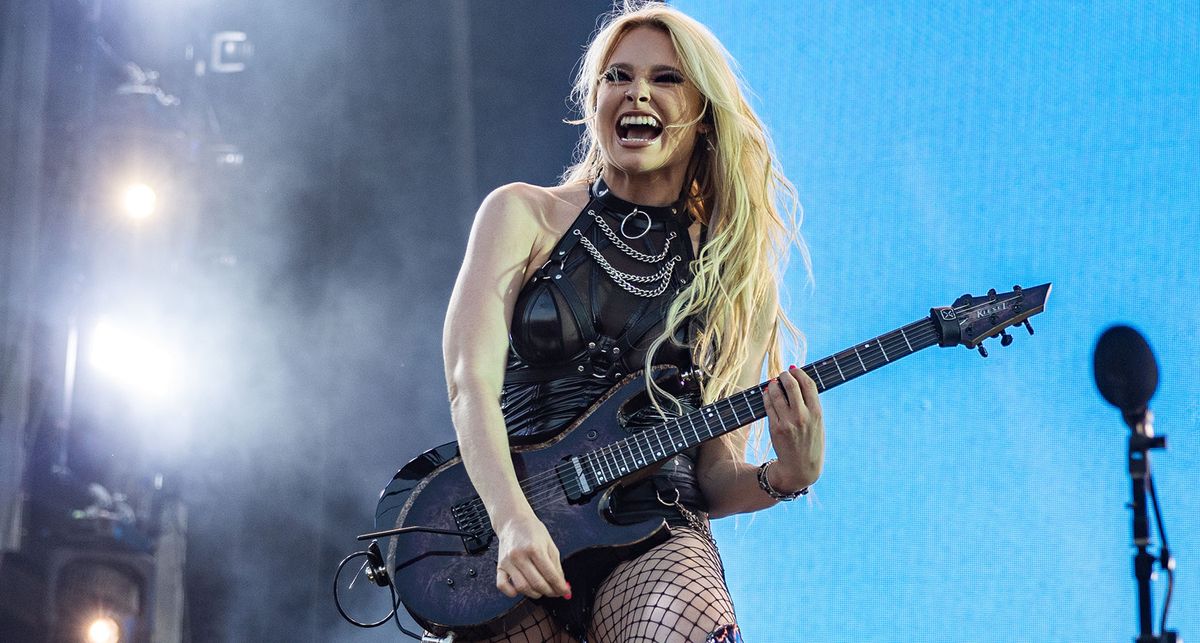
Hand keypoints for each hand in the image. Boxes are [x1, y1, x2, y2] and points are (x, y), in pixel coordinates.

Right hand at [494, 513, 571, 599]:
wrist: (513, 521)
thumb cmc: (532, 530)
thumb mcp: (549, 543)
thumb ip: (556, 565)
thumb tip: (561, 584)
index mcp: (535, 548)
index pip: (550, 574)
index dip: (560, 586)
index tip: (565, 591)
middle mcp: (520, 555)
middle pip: (537, 583)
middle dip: (550, 592)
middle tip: (555, 592)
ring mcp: (508, 561)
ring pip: (522, 587)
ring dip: (535, 594)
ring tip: (541, 590)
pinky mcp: (500, 565)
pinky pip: (502, 585)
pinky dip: (511, 592)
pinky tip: (520, 591)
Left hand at [762, 365, 824, 491]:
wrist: (801, 468)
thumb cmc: (811, 443)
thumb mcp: (818, 424)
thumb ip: (811, 405)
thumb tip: (799, 382)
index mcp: (817, 413)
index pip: (808, 384)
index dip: (800, 373)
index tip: (794, 369)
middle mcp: (802, 416)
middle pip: (791, 385)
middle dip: (785, 376)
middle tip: (782, 374)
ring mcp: (787, 422)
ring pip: (777, 394)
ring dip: (774, 384)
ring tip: (774, 383)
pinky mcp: (775, 428)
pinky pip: (768, 406)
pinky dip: (767, 396)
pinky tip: (768, 393)